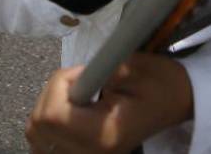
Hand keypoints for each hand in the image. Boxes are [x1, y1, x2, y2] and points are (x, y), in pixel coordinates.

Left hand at [26, 54, 193, 153]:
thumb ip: (97, 71)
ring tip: (75, 95)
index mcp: (104, 134)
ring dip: (46, 108)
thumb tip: (72, 78)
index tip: (82, 72)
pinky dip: (47, 125)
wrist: (174, 102)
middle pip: (38, 126)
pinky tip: (68, 112)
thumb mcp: (133, 67)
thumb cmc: (159, 83)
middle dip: (51, 93)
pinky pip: (44, 144)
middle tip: (79, 80)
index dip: (58, 85)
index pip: (52, 116)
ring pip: (36, 136)